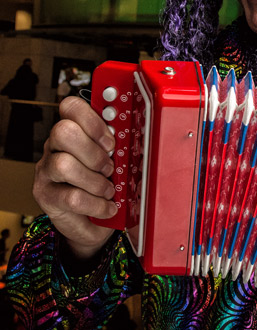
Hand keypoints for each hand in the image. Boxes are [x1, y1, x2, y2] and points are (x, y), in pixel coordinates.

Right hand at [33, 96, 117, 258]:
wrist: (93, 222)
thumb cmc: (105, 186)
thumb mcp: (115, 163)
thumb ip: (118, 148)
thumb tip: (138, 138)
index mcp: (74, 131)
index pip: (70, 107)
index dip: (92, 120)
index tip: (111, 140)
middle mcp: (55, 147)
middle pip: (63, 132)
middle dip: (94, 151)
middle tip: (110, 167)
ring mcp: (46, 171)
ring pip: (63, 165)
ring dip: (94, 180)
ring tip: (109, 190)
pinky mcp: (45, 196)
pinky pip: (71, 197)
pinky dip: (96, 204)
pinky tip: (107, 207)